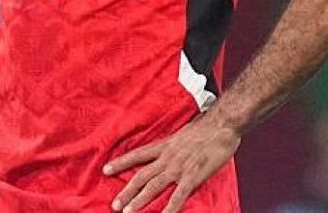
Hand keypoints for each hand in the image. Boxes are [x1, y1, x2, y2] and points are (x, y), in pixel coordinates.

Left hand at [103, 114, 241, 212]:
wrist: (222, 124)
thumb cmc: (206, 128)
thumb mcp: (182, 133)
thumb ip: (173, 145)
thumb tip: (167, 149)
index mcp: (165, 145)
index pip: (138, 155)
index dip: (121, 162)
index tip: (106, 169)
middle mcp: (168, 157)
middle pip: (142, 176)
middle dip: (126, 191)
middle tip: (114, 205)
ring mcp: (179, 167)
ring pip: (154, 186)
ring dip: (140, 200)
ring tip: (127, 212)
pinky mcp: (193, 176)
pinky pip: (179, 195)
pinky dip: (170, 208)